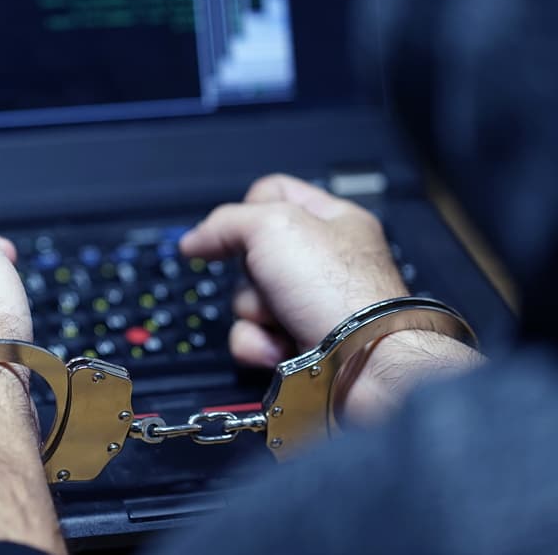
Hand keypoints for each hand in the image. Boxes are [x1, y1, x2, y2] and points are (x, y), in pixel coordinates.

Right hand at [180, 174, 483, 421]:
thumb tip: (194, 240)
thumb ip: (226, 222)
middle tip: (271, 279)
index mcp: (332, 220)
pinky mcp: (299, 345)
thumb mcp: (273, 226)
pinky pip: (254, 338)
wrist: (363, 363)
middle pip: (252, 255)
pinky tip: (279, 348)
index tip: (231, 232)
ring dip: (254, 313)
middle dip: (251, 274)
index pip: (274, 194)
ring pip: (248, 301)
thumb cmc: (338, 288)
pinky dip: (258, 344)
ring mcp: (310, 306)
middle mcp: (323, 262)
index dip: (247, 211)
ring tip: (281, 321)